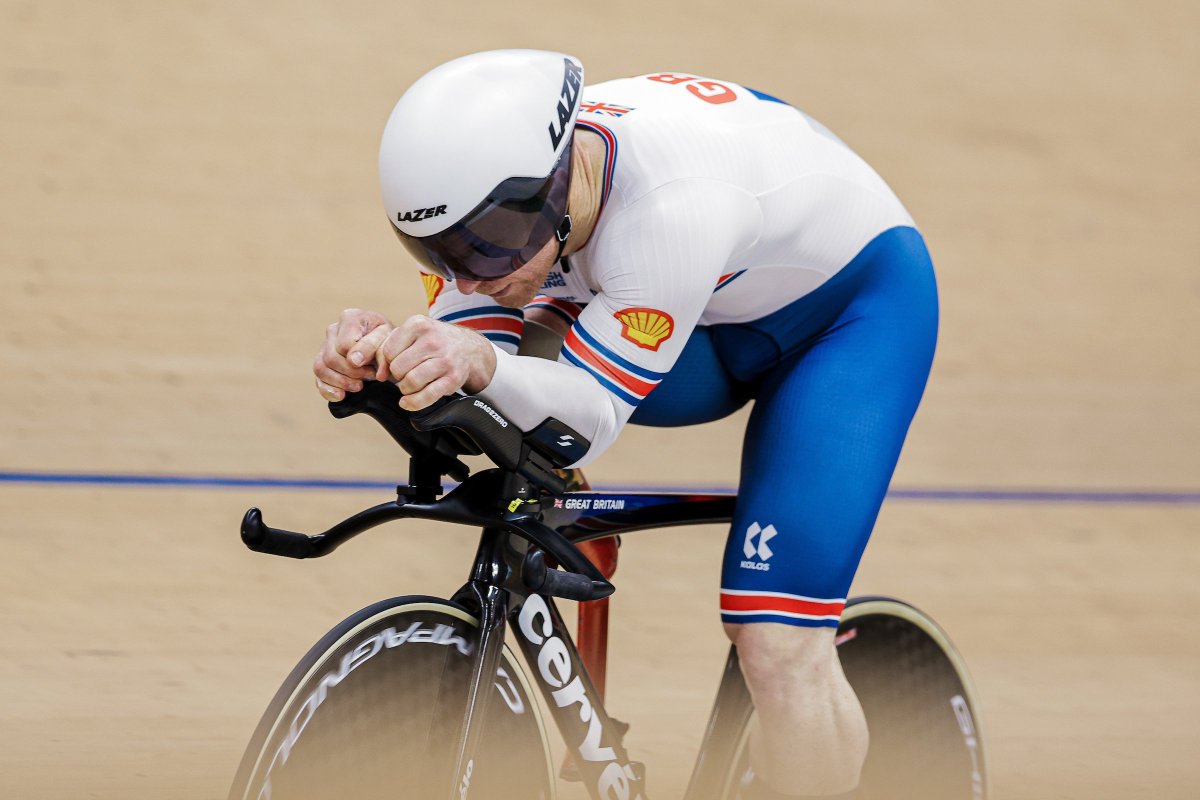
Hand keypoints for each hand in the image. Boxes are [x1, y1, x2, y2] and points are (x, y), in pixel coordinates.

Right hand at [313, 308, 393, 400]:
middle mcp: (334, 329)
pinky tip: (342, 396)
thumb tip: (354, 361)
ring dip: (341, 382)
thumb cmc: (390, 343)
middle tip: (369, 377)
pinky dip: (328, 390)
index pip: (344, 345)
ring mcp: (325, 346)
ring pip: (320, 368)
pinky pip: (318, 378)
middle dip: (351, 373)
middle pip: (331, 357)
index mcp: (351, 318)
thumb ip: (376, 349)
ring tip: (359, 386)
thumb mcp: (390, 344)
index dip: (359, 361)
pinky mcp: (322, 362)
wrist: (389, 351)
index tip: (374, 368)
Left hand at [376, 315, 496, 409]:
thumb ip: (388, 348)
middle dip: (398, 375)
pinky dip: (413, 403)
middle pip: (398, 368)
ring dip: (405, 389)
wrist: (468, 348)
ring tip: (409, 385)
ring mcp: (445, 360)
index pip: (388, 351)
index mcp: (418, 324)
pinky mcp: (453, 378)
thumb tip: (380, 375)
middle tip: (405, 374)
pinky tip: (407, 402)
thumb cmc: (433, 342)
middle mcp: (432, 340)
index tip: (397, 363)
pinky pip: (427, 396)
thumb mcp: (412, 334)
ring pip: (410, 382)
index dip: (389, 362)